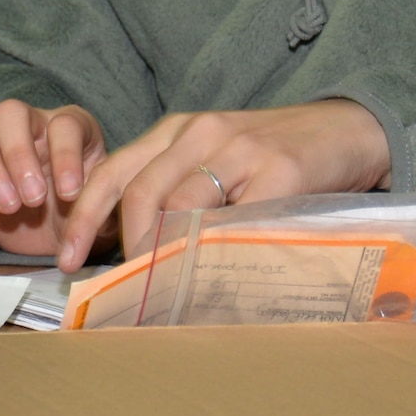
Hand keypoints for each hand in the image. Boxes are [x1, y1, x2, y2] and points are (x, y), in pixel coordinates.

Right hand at [0, 100, 115, 260]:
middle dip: (19, 154)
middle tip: (33, 198)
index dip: (66, 155)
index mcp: (70, 127)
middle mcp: (30, 127)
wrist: (62, 239)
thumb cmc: (87, 214)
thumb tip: (100, 213)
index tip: (70, 194)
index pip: (64, 123)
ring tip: (9, 208)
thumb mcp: (105, 208)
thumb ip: (105, 205)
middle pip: (10, 112)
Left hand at [58, 101, 391, 270]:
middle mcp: (200, 132)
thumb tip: (137, 254)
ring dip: (163, 254)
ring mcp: (240, 148)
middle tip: (115, 285)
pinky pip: (237, 218)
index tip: (69, 258)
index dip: (85, 216)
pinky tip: (211, 277)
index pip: (114, 171)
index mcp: (177, 131)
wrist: (346, 128)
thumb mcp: (216, 162)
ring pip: (182, 204)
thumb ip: (179, 191)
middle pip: (140, 191)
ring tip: (160, 288)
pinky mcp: (280, 168)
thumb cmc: (274, 155)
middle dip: (119, 244)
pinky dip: (216, 251)